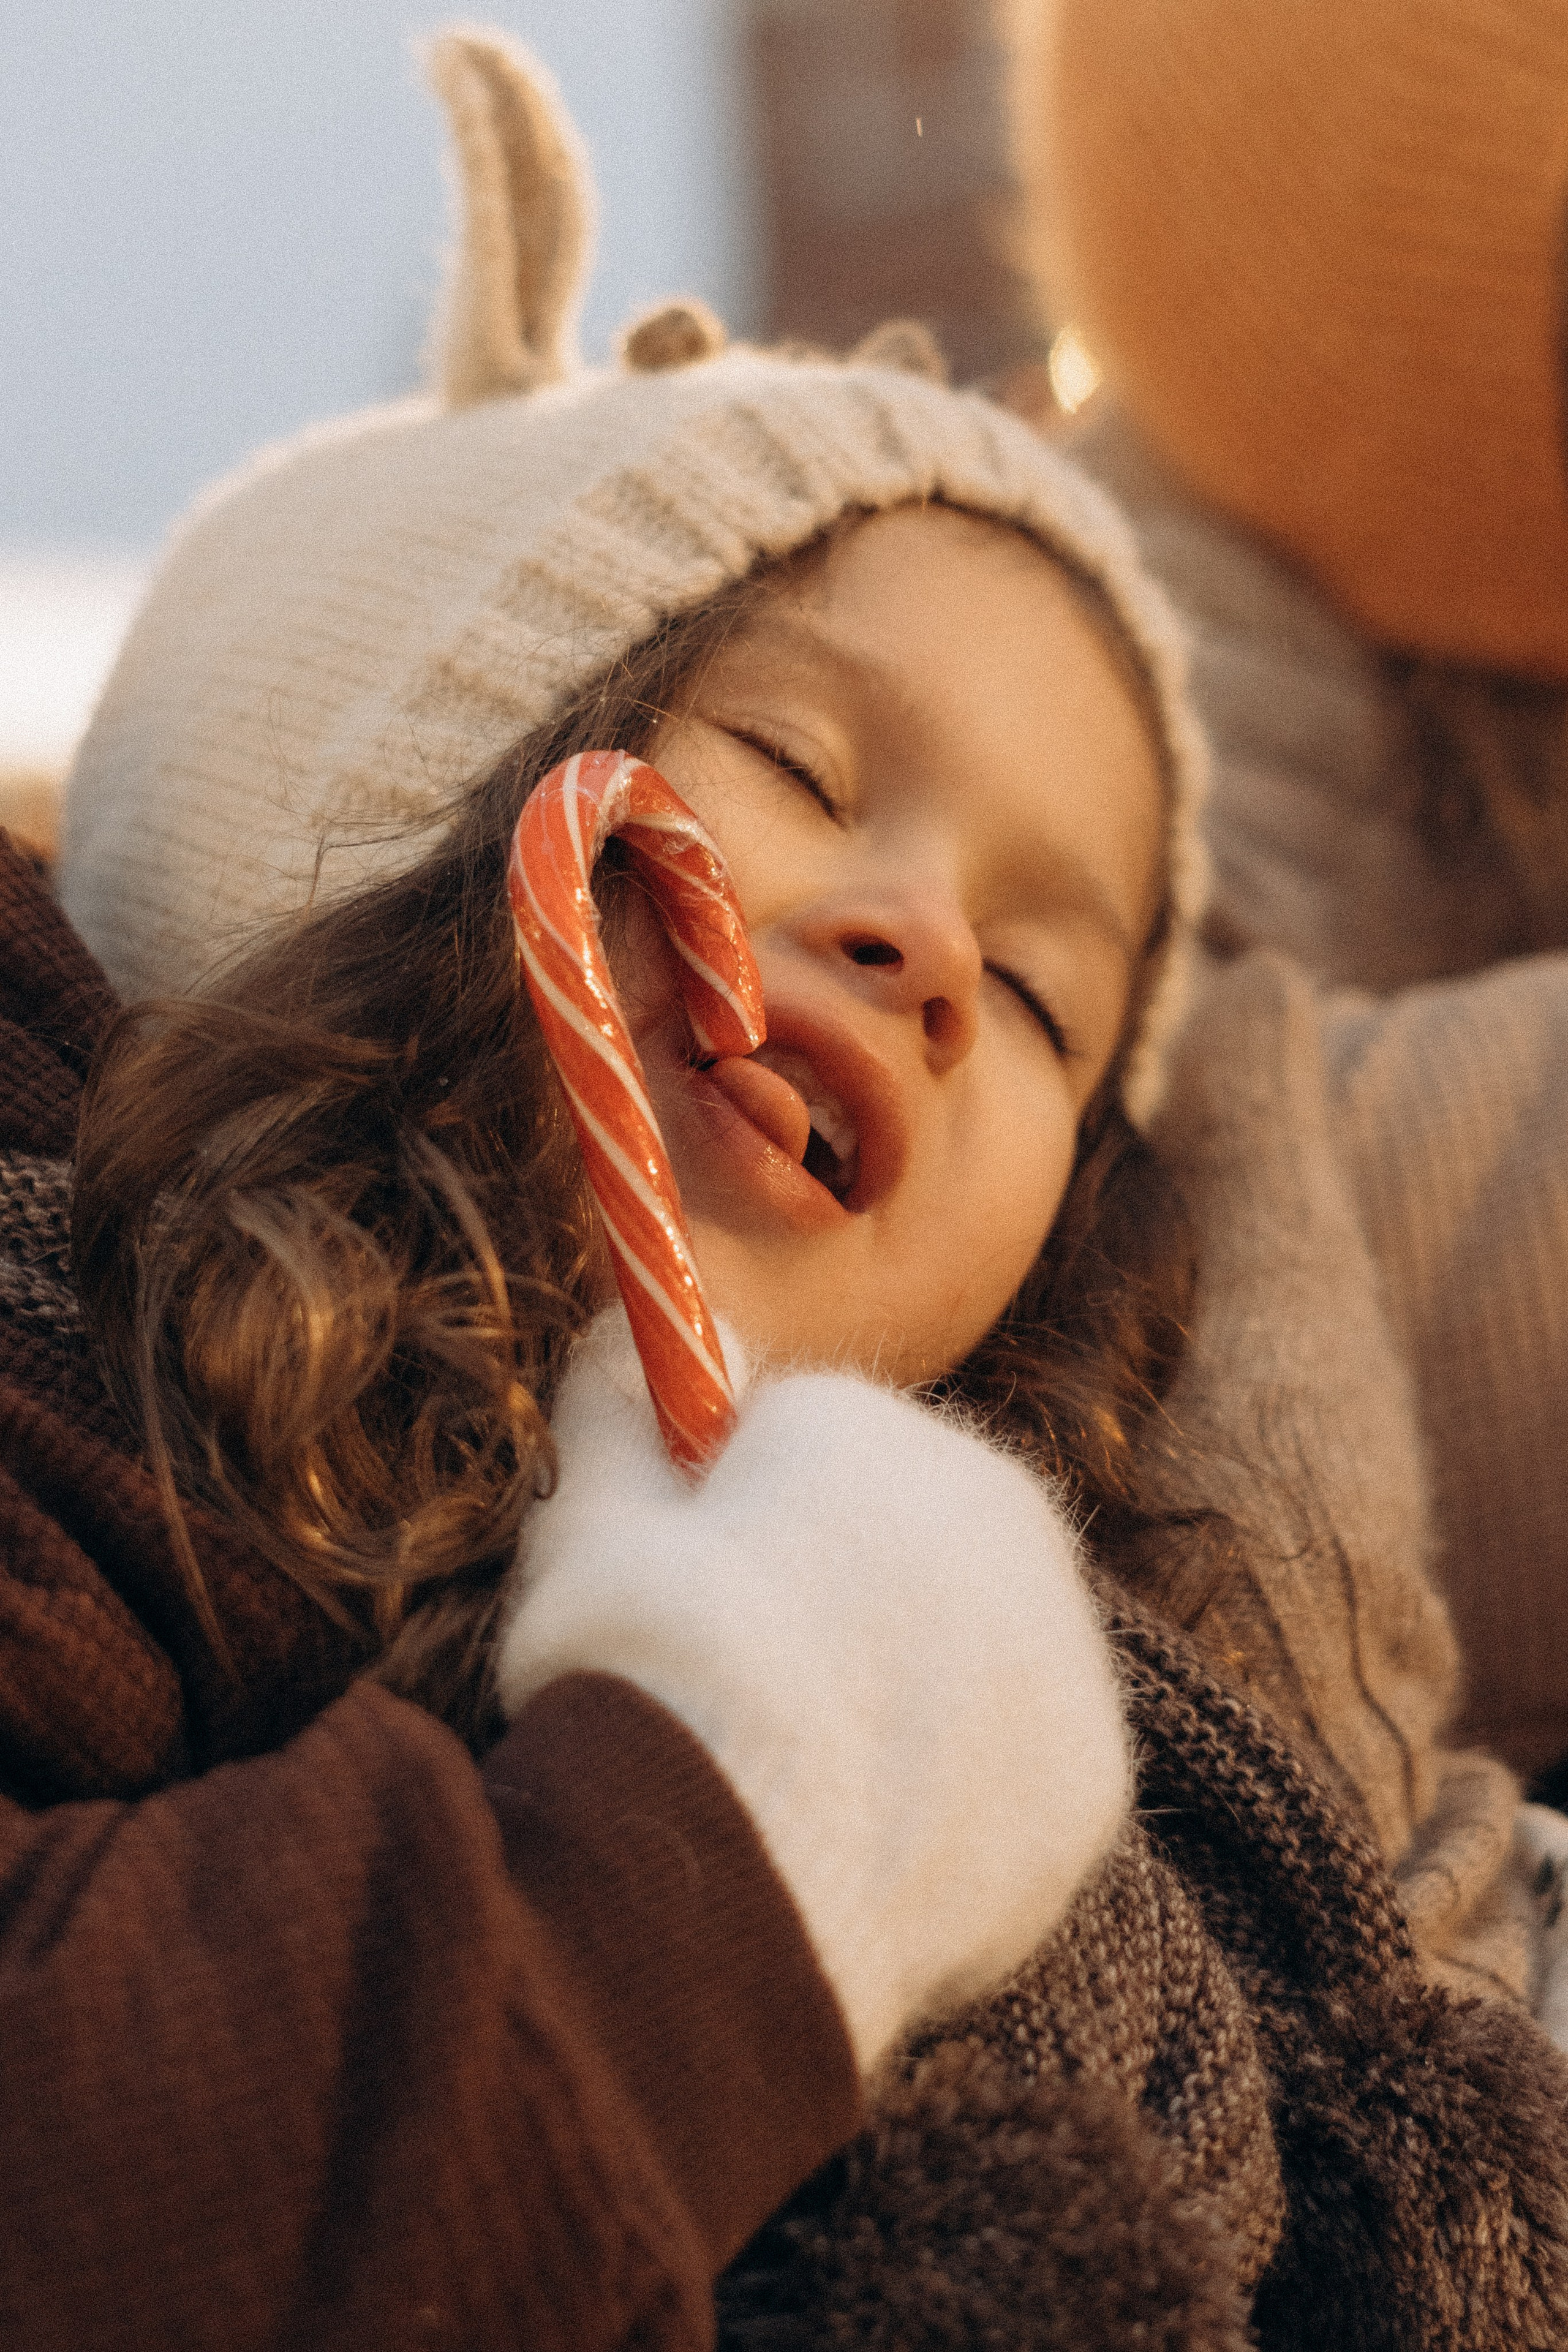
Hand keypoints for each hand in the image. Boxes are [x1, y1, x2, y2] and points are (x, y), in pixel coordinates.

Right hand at [495, 1311, 1130, 2072]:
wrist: (719, 1886)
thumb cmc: (639, 1682)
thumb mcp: (586, 1518)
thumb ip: (616, 1404)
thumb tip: (631, 1333)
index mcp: (874, 1426)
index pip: (794, 1441)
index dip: (718, 1521)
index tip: (674, 1595)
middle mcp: (1002, 1508)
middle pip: (896, 1531)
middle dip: (827, 1589)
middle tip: (733, 1691)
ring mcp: (1064, 1648)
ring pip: (964, 1644)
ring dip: (899, 1690)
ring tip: (796, 1778)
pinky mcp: (1093, 1779)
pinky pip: (1012, 1761)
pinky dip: (954, 1793)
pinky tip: (867, 1840)